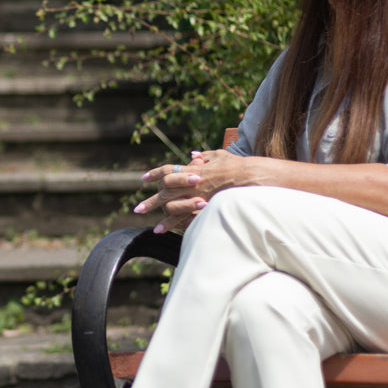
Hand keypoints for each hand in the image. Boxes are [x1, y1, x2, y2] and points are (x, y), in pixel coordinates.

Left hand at [132, 150, 248, 232]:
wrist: (250, 176)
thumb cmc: (236, 166)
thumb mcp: (219, 155)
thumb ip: (204, 156)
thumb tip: (192, 155)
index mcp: (192, 169)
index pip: (168, 169)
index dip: (155, 173)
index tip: (144, 178)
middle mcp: (191, 182)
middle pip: (165, 191)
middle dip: (151, 201)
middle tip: (138, 209)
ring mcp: (196, 195)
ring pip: (172, 206)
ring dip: (162, 218)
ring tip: (154, 228)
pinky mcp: (204, 206)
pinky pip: (185, 217)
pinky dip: (173, 224)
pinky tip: (165, 231)